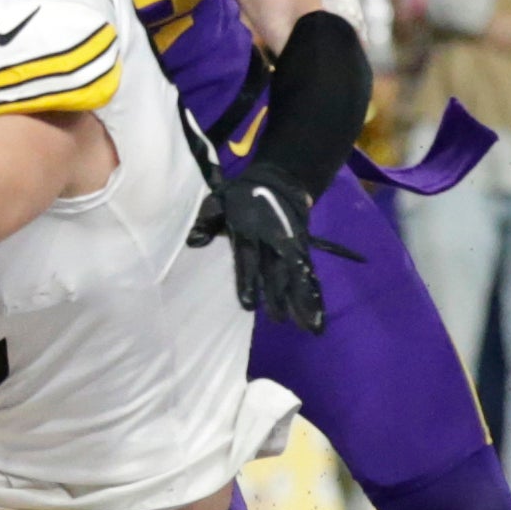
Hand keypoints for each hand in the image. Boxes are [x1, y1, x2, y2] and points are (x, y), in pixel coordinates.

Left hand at [188, 163, 330, 333]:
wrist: (278, 182)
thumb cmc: (242, 196)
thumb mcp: (220, 202)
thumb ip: (207, 220)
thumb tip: (193, 240)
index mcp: (249, 229)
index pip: (248, 256)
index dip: (249, 279)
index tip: (249, 304)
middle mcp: (273, 240)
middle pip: (276, 271)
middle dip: (278, 295)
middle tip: (277, 320)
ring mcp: (291, 246)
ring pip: (297, 276)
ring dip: (302, 301)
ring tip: (308, 327)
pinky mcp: (302, 251)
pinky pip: (309, 275)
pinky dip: (313, 296)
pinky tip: (316, 318)